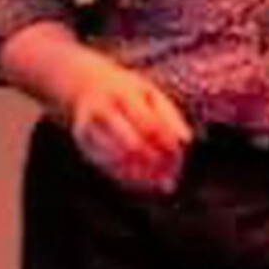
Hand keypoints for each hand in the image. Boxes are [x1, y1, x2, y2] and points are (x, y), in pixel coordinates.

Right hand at [59, 54, 192, 194]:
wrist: (81, 85)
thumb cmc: (126, 91)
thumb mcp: (149, 92)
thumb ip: (169, 115)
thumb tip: (187, 141)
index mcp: (121, 94)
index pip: (149, 124)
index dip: (167, 142)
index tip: (180, 150)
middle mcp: (101, 112)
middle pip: (132, 146)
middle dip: (156, 161)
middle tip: (173, 170)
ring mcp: (88, 131)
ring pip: (119, 162)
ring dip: (145, 175)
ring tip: (165, 180)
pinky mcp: (84, 147)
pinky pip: (109, 170)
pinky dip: (132, 180)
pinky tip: (148, 182)